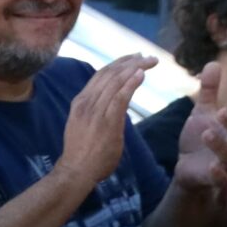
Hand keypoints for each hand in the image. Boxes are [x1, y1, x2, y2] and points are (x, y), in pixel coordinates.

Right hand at [53, 55, 150, 194]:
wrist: (76, 170)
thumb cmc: (82, 151)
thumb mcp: (85, 123)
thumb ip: (98, 110)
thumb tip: (115, 101)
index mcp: (81, 101)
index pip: (100, 74)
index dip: (118, 63)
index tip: (134, 57)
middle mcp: (86, 102)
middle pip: (110, 74)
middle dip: (130, 62)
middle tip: (147, 56)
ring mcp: (95, 111)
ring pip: (116, 82)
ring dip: (135, 68)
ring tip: (150, 61)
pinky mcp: (106, 121)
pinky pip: (119, 97)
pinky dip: (131, 84)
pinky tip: (141, 74)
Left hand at [170, 62, 226, 199]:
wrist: (187, 166)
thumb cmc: (200, 137)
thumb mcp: (202, 112)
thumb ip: (209, 90)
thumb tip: (213, 62)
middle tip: (223, 111)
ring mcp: (226, 163)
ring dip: (221, 144)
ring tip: (207, 132)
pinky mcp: (214, 179)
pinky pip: (221, 178)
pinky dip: (218, 173)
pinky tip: (212, 166)